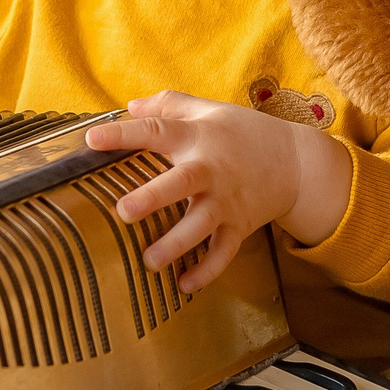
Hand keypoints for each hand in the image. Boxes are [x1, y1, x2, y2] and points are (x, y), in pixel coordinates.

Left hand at [83, 91, 350, 289]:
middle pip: (181, 182)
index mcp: (198, 137)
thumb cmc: (245, 133)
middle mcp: (211, 170)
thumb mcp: (209, 110)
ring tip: (149, 261)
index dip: (124, 134)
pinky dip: (207, 271)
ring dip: (176, 244)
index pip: (157, 131)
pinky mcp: (240, 226)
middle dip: (153, 198)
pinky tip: (184, 285)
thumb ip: (170, 104)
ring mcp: (226, 201)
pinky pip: (223, 253)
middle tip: (123, 212)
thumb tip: (130, 105)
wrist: (297, 162)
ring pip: (201, 225)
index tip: (92, 139)